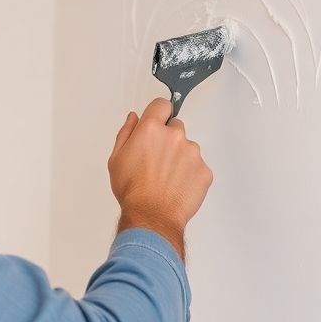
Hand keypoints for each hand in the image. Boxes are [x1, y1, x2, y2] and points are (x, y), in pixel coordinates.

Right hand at [107, 98, 213, 258]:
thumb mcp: (116, 158)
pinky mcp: (204, 170)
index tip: (158, 121)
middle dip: (168, 139)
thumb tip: (134, 119)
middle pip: (176, 127)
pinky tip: (176, 187)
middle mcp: (175, 136)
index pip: (162, 105)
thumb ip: (126, 133)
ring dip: (180, 158)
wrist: (152, 216)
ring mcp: (192, 153)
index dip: (158, 113)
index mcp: (151, 129)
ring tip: (166, 178)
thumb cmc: (133, 191)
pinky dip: (190, 175)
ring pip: (188, 148)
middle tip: (157, 160)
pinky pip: (198, 167)